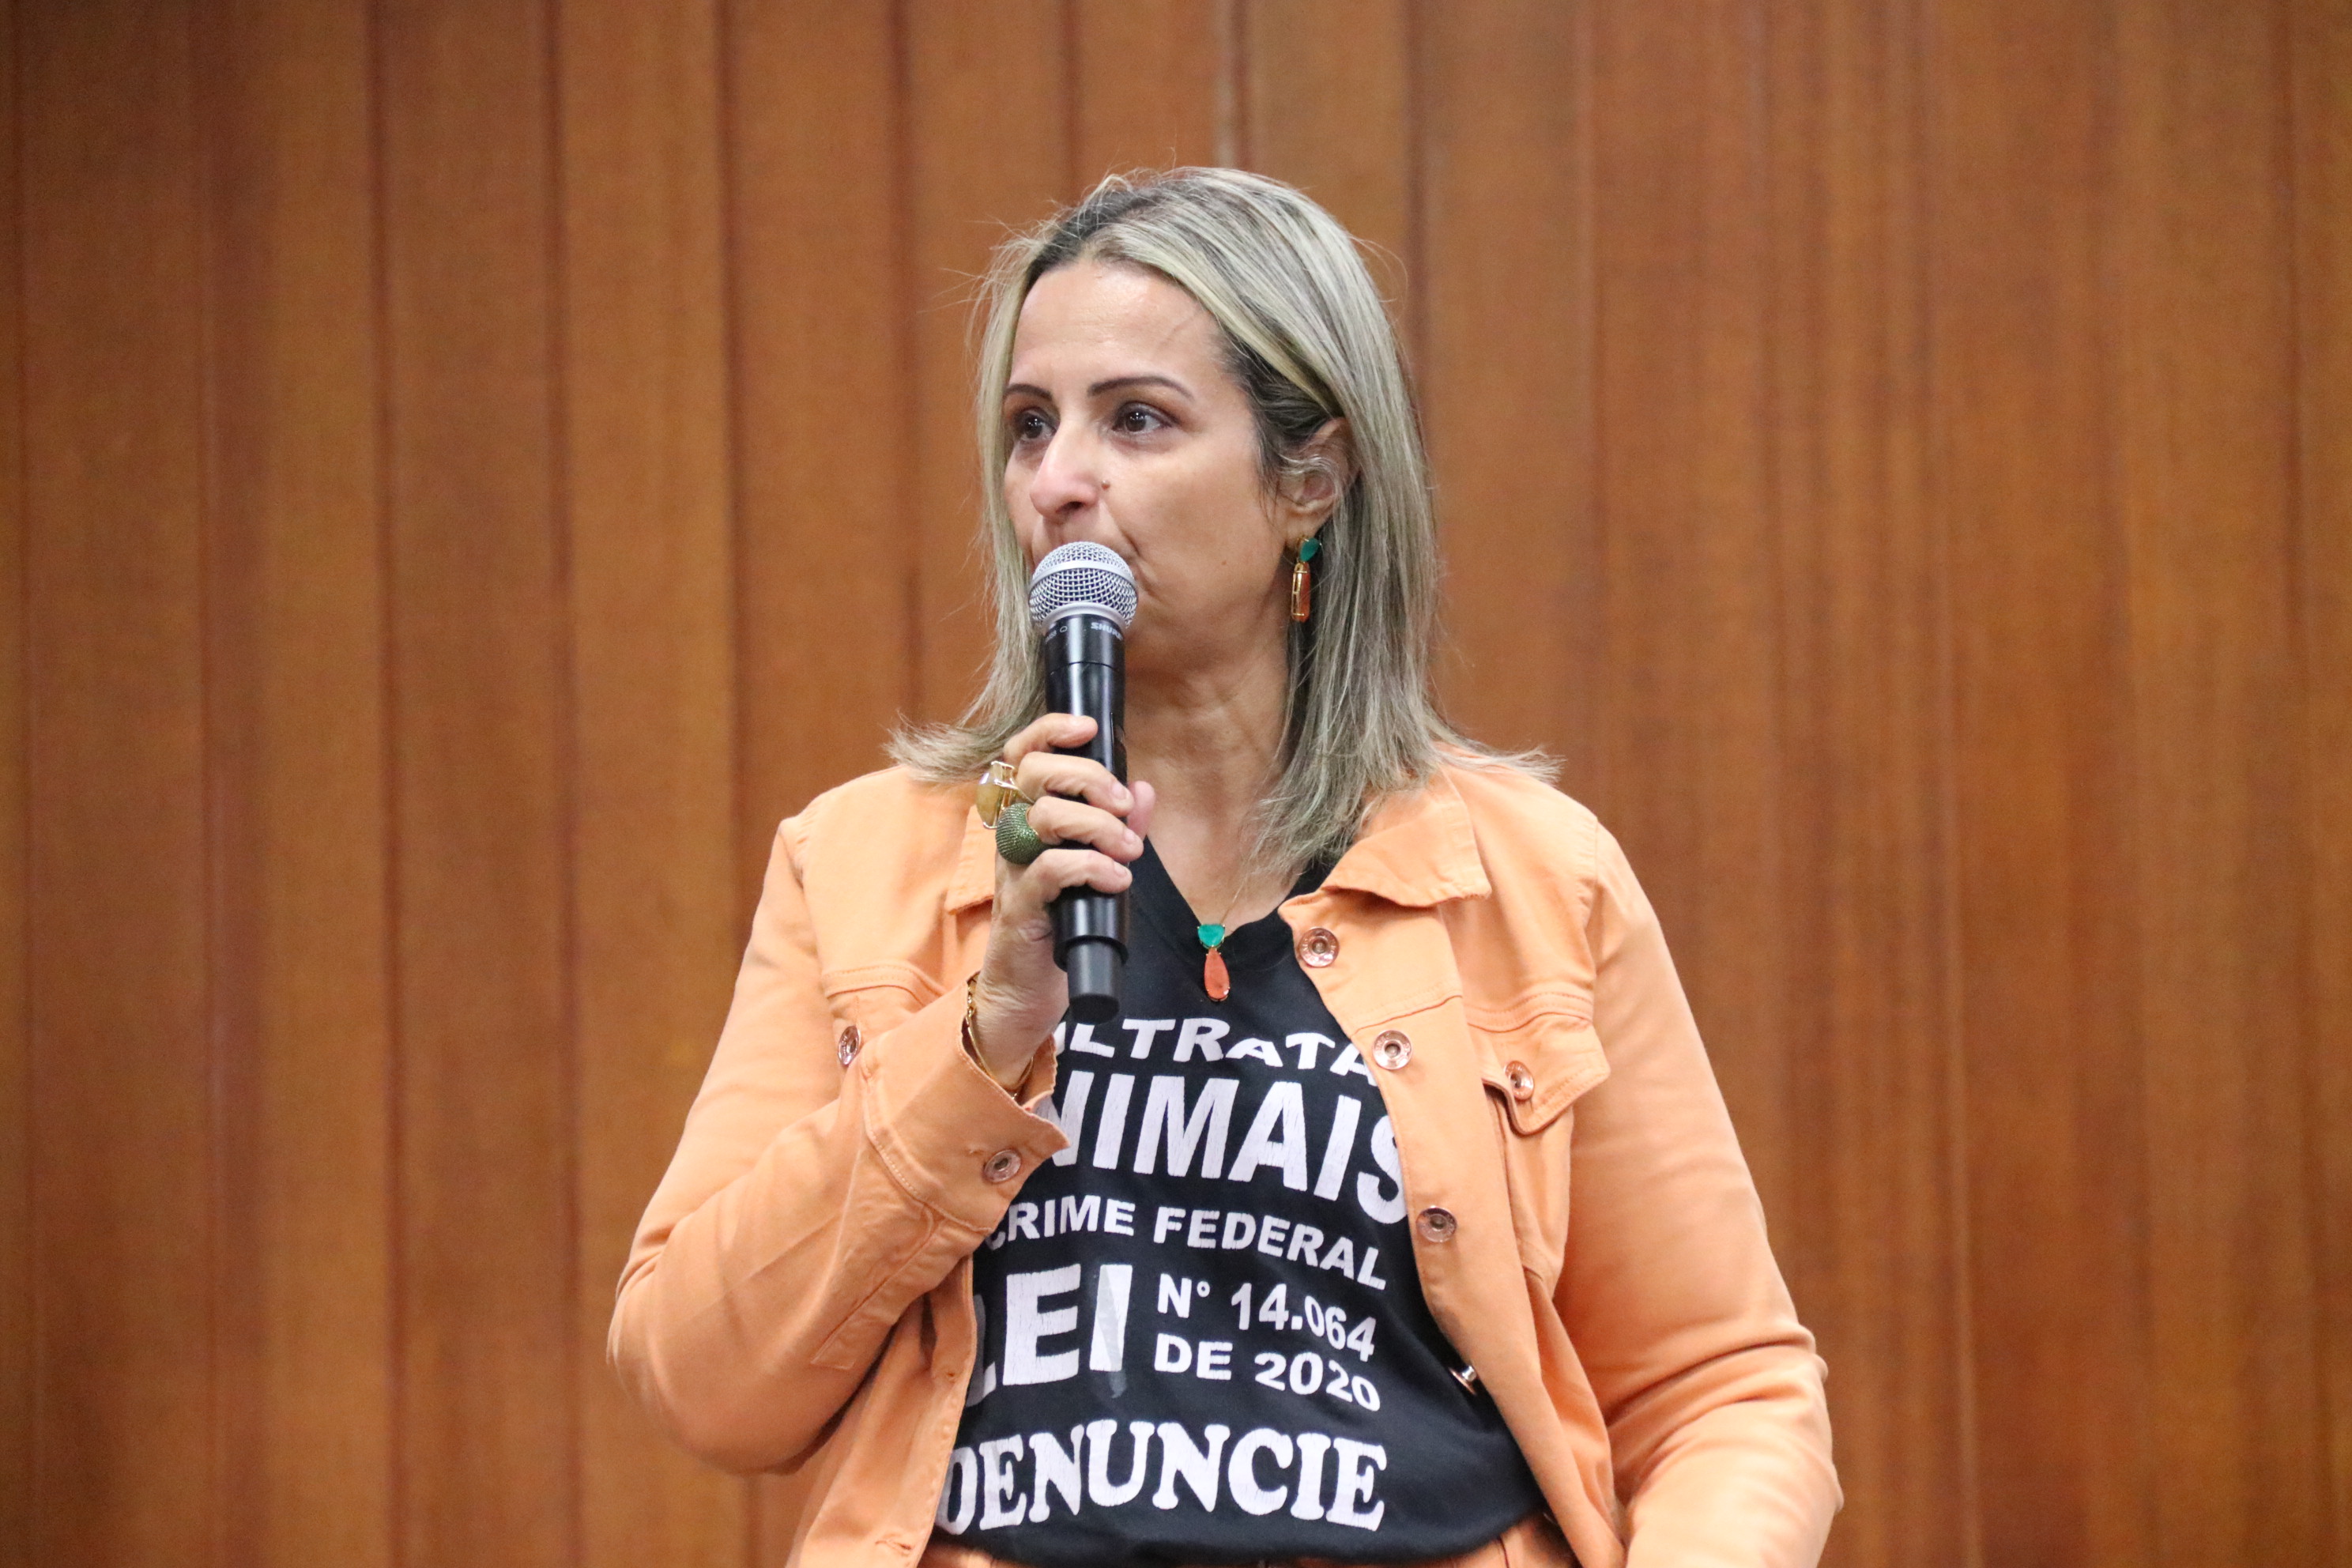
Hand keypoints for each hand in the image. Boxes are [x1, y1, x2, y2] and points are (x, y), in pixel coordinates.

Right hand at [970, 713, 1154, 1083]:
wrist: (1030, 990)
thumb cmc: (1063, 923)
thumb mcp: (1098, 865)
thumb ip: (1120, 826)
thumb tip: (1144, 789)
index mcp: (1027, 816)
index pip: (1023, 754)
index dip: (1050, 730)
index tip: (1089, 729)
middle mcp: (1012, 835)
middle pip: (1034, 774)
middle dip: (1087, 777)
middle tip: (1122, 806)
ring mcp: (1012, 870)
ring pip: (1043, 817)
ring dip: (1096, 824)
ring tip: (1128, 849)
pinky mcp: (1020, 907)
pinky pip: (1051, 869)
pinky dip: (1091, 866)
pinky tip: (1116, 880)